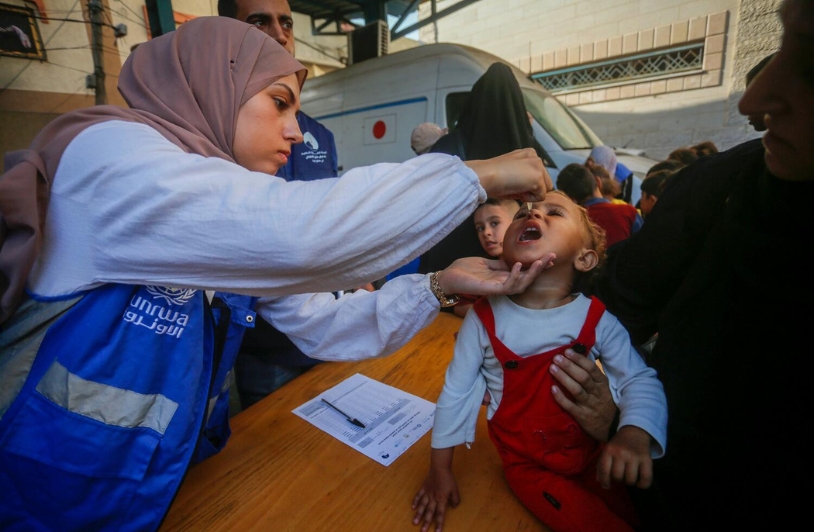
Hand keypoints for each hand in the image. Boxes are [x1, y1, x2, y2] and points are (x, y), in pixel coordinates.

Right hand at [412, 468, 459, 531]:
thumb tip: (454, 506)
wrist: (440, 467)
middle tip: (422, 531)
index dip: (438, 524)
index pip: (440, 514)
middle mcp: (433, 499)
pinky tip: (413, 507)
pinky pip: (418, 496)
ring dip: (418, 515)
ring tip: (414, 522)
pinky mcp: (423, 488)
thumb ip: (455, 499)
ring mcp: (427, 493)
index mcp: (441, 500)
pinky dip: (415, 501)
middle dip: (426, 522)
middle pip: (429, 513)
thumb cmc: (448, 479)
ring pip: (422, 506)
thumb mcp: (455, 490)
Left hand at [437, 255, 554, 296]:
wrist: (447, 277)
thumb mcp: (485, 263)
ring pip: (521, 285)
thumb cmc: (463, 270)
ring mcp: (496, 288)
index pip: (524, 272)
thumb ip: (498, 263)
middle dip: (540, 268)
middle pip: (527, 279)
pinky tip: (517, 265)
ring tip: (539, 262)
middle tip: (552, 257)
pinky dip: (513, 276)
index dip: (537, 265)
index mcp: (502, 277)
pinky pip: (506, 286)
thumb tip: (512, 258)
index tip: (550, 256)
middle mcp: (502, 284)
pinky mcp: (489, 290)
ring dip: (531, 274)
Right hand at [465, 148, 552, 201]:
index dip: (527, 183)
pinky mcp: (538, 178)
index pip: (537, 174)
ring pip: (545, 188)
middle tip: (515, 187)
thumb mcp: (511, 173)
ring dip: (532, 193)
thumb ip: (524, 177)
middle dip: (532, 188)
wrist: (486, 175)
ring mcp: (538, 167)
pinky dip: (529, 199)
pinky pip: (540, 196)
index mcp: (528, 154)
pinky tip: (517, 191)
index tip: (512, 182)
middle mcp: (536, 157)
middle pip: (545, 181)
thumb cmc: (492, 177)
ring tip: (516, 189)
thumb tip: (529, 190)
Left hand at [549, 348, 616, 441]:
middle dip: (569, 366)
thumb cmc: (603, 403)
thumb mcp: (603, 388)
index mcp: (602, 384)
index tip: (567, 351)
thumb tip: (578, 356)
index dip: (579, 359)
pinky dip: (561, 398)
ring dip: (564, 378)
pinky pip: (571, 406)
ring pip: (577, 390)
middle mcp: (597, 393)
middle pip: (583, 378)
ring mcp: (590, 405)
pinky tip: (552, 389)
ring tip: (552, 368)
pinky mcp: (582, 416)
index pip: (592, 369)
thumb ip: (592, 375)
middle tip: (556, 358)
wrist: (611, 428)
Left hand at [597, 425, 652, 489]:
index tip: (607, 486)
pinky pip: (646, 478)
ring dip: (629, 482)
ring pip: (630, 479)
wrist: (635, 432)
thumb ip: (601, 465)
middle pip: (617, 476)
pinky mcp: (647, 459)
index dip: (604, 481)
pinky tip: (639, 483)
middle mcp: (621, 453)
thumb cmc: (618, 445)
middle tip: (620, 476)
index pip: (604, 470)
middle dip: (618, 479)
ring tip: (629, 477)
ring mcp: (634, 456)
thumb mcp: (607, 451)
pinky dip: (643, 484)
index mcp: (609, 450)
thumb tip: (600, 481)